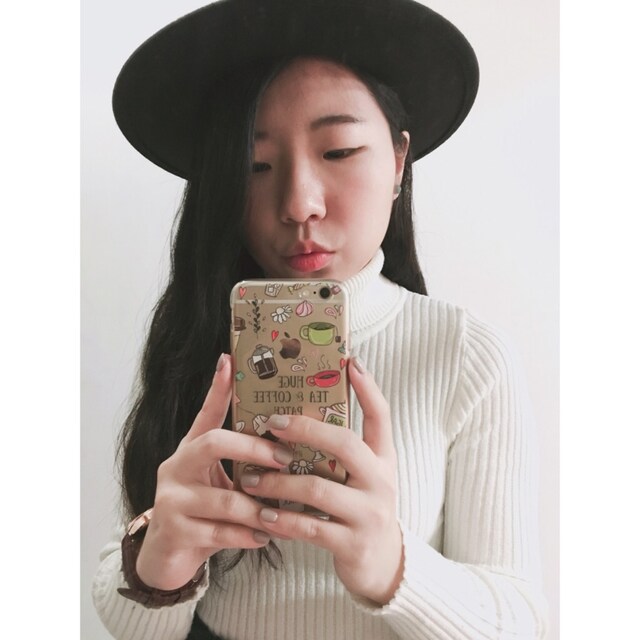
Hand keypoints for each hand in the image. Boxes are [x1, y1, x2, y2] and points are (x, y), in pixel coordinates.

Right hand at [135, 354, 293, 589]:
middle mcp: (177, 467)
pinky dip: (246, 535)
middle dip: (254, 449)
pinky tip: (264, 537)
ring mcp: (171, 499)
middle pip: (214, 442)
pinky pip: (218, 531)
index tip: (229, 360)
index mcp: (192, 450)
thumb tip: (290, 448)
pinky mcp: (174, 531)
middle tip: (285, 458)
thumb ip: (243, 467)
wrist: (167, 557)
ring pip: (223, 498)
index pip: (207, 413)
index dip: (218, 388)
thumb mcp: (220, 483)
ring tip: (281, 514)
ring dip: (258, 508)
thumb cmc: (204, 514)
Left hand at [239, 358, 403, 604]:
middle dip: (304, 430)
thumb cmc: (363, 510)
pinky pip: (309, 527)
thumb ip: (345, 453)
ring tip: (249, 479)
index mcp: (383, 460)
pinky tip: (262, 515)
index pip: (381, 415)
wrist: (384, 565)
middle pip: (344, 444)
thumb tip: (304, 418)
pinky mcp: (352, 543)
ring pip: (317, 488)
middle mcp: (380, 481)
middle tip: (271, 423)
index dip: (368, 388)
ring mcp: (369, 513)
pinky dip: (282, 519)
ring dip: (277, 482)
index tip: (349, 362)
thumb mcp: (365, 478)